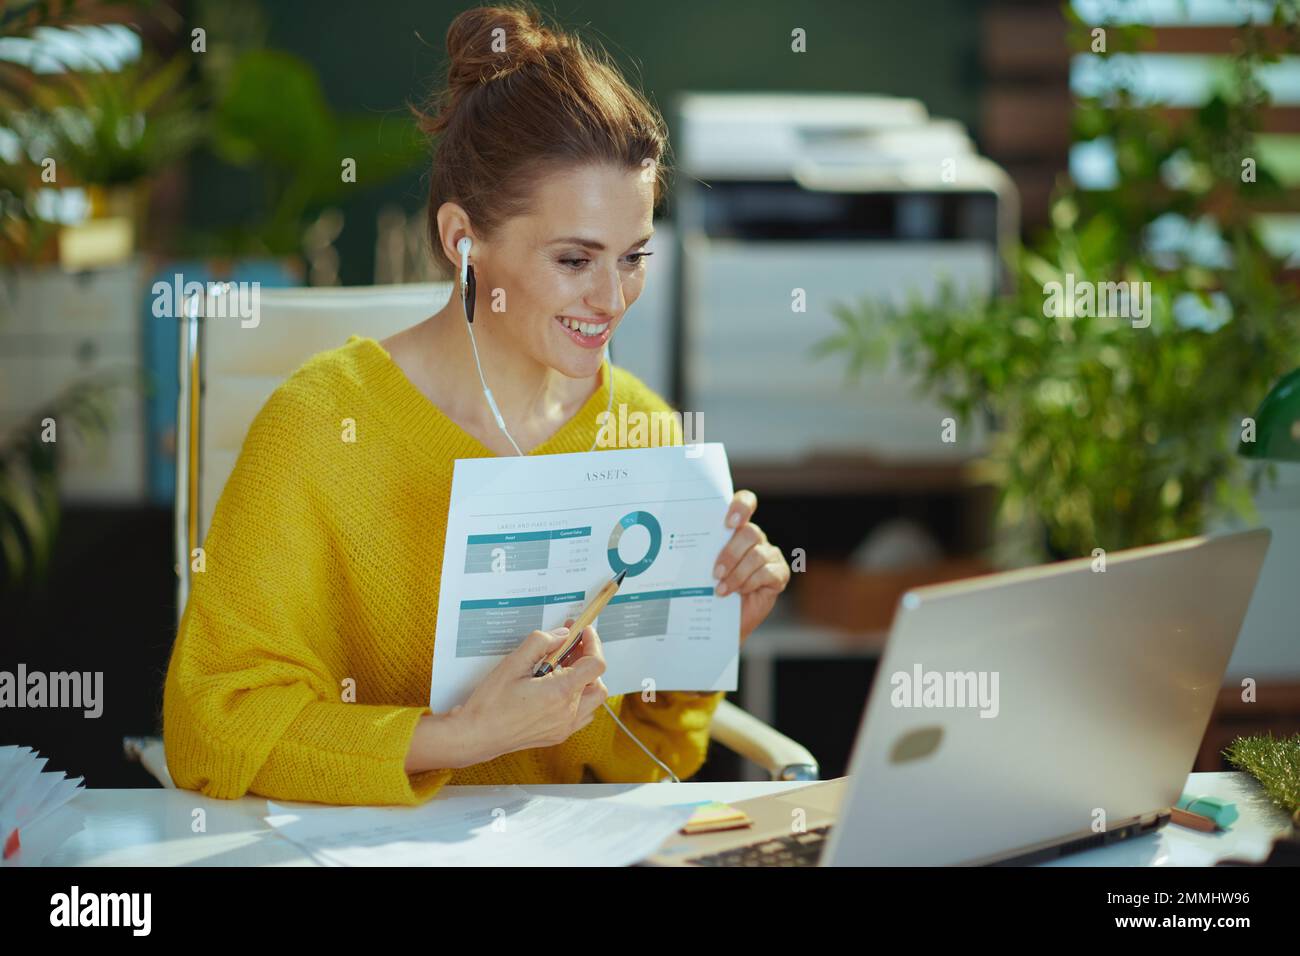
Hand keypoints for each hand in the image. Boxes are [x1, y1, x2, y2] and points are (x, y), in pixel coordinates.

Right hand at [449, 623, 607, 764]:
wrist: (477, 736)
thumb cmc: (491, 703)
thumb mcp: (513, 663)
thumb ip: (541, 642)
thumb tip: (561, 636)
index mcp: (560, 693)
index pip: (596, 664)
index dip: (593, 643)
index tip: (584, 632)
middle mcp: (568, 712)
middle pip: (597, 682)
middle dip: (588, 660)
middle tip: (571, 647)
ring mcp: (565, 727)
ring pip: (592, 700)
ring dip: (585, 680)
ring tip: (562, 667)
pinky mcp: (558, 735)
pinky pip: (582, 714)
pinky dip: (578, 698)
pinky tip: (558, 688)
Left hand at [714, 490, 789, 645]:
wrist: (720, 620)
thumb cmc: (708, 590)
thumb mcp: (699, 568)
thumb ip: (700, 552)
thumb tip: (681, 543)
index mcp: (734, 529)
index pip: (745, 502)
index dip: (741, 507)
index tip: (728, 523)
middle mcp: (754, 538)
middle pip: (750, 532)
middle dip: (731, 554)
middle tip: (715, 573)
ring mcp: (769, 555)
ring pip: (757, 555)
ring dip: (737, 574)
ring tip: (721, 589)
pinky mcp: (779, 574)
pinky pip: (768, 573)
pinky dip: (750, 583)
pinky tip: (739, 592)